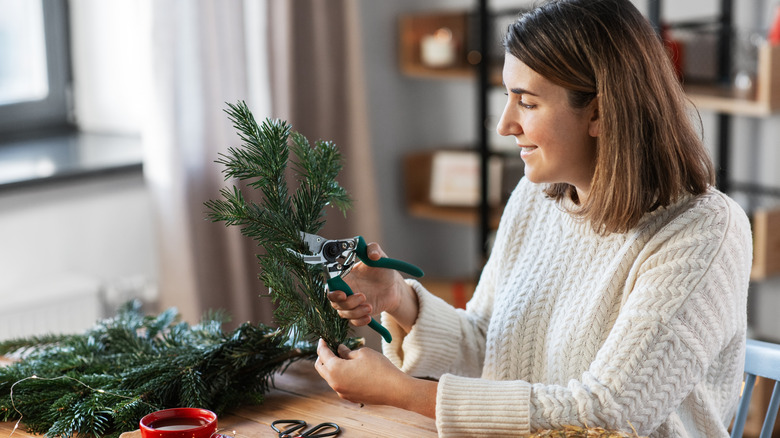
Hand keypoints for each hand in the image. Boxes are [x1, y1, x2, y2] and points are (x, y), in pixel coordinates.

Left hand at [314, 339, 435, 417]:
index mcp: (335, 369)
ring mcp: (341, 392)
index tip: (323, 339)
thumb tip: (340, 350)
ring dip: (332, 367)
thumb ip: (347, 351)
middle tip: (329, 348)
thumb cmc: (379, 368)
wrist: (394, 389)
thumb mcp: (362, 353)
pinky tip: (350, 369)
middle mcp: (335, 383)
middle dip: (322, 357)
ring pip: (330, 377)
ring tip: (343, 357)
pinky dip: (340, 376)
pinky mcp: (350, 397)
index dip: (322, 345)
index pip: (322, 354)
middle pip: (321, 368)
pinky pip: (340, 384)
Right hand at [327, 242, 415, 329]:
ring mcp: (352, 303)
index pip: (331, 286)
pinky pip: (353, 321)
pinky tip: (368, 316)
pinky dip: (359, 321)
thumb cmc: (382, 270)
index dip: (333, 291)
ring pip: (343, 313)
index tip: (343, 293)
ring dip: (355, 312)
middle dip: (346, 303)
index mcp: (345, 277)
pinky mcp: (359, 313)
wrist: (394, 286)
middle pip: (334, 302)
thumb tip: (372, 254)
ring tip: (369, 306)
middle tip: (361, 297)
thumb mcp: (379, 256)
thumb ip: (374, 249)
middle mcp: (345, 291)